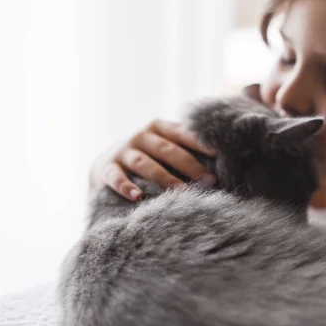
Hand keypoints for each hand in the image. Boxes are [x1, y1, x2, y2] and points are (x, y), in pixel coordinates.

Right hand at [89, 119, 215, 200]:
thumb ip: (183, 148)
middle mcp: (141, 136)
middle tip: (209, 181)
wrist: (104, 163)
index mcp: (158, 127)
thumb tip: (220, 162)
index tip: (218, 154)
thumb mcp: (162, 146)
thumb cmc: (147, 157)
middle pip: (168, 150)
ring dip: (164, 178)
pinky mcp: (106, 168)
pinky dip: (126, 186)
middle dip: (190, 166)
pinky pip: (116, 177)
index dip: (199, 142)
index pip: (182, 133)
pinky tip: (138, 197)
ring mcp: (123, 151)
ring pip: (145, 164)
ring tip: (182, 192)